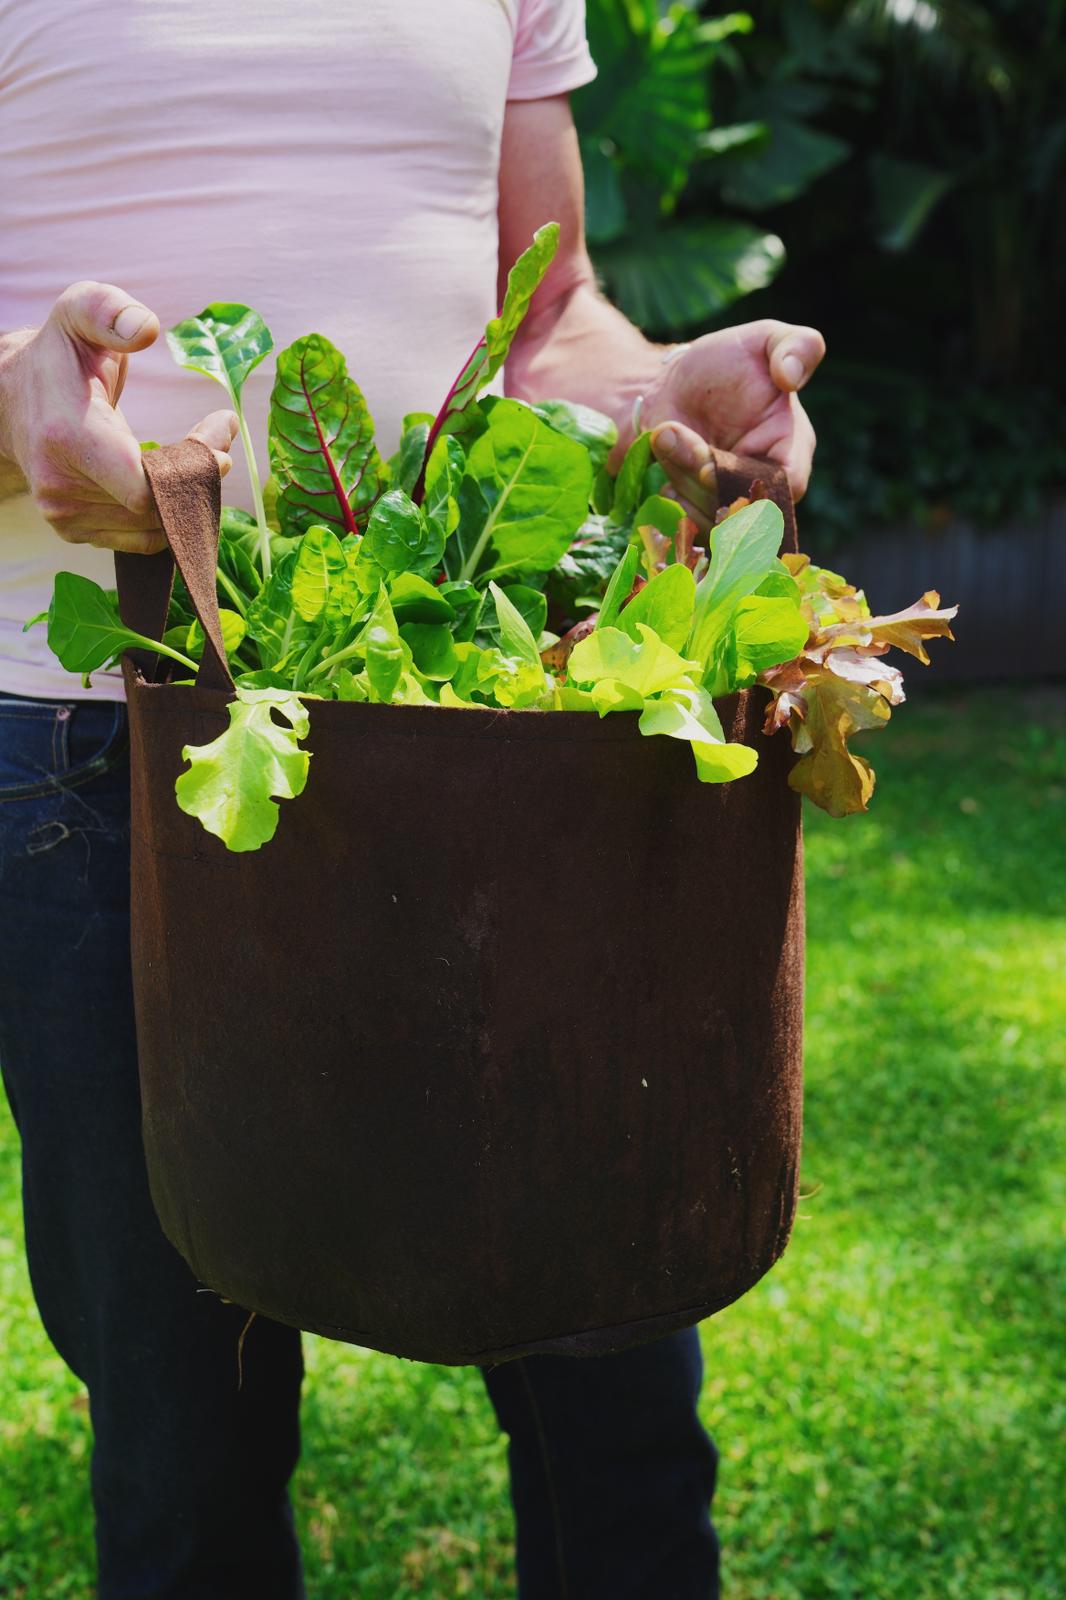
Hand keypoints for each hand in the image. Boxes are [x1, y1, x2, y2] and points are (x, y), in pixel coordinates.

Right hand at [0, 281, 235, 553]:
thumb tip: (146, 329)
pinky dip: (169, 514)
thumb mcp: (79, 314)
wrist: (13, 398)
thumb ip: (110, 311)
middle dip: (200, 475)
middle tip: (220, 437)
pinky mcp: (75, 530)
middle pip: (157, 509)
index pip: (143, 490)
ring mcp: (66, 515)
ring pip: (155, 527)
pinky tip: (173, 477)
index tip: (218, 432)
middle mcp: (61, 485)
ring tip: (200, 451)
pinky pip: (143, 538)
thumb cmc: (60, 355)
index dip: (192, 471)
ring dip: (190, 495)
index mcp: (67, 436)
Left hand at [643, 319, 825, 523]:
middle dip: (699, 474)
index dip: (747, 482)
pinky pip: (690, 530)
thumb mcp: (762, 339)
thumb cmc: (724, 361)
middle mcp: (766, 485)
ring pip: (711, 521)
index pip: (787, 485)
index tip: (707, 465)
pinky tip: (659, 473)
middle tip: (667, 435)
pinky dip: (669, 503)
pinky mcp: (704, 516)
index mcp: (792, 448)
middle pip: (742, 507)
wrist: (671, 387)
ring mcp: (733, 505)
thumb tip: (790, 377)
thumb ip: (793, 346)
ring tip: (662, 438)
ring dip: (678, 481)